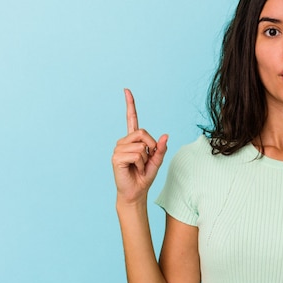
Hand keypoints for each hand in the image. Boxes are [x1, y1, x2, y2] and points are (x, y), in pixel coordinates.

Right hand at [112, 88, 167, 203]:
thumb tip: (166, 135)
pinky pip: (136, 154)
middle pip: (143, 133)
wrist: (136, 192)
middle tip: (147, 160)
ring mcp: (118, 148)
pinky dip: (140, 164)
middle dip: (151, 147)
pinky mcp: (116, 157)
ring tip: (138, 166)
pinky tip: (133, 169)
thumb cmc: (144, 176)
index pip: (131, 119)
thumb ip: (161, 148)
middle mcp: (124, 141)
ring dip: (145, 159)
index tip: (127, 90)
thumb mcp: (157, 161)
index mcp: (133, 140)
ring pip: (141, 146)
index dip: (130, 105)